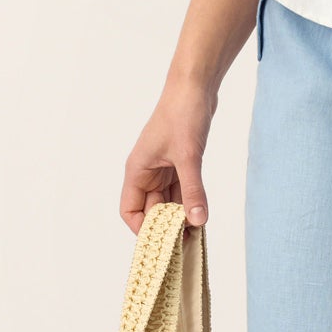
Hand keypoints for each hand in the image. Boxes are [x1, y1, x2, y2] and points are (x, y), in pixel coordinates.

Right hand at [120, 73, 216, 232]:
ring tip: (196, 235)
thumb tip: (197, 220)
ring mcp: (163, 168)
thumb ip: (193, 190)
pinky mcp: (179, 163)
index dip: (142, 230)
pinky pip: (181, 191)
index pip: (130, 211)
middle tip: (185, 245)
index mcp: (138, 170)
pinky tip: (201, 215)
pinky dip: (190, 203)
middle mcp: (147, 172)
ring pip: (168, 202)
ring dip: (180, 217)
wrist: (195, 87)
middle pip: (151, 210)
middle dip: (166, 227)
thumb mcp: (188, 156)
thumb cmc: (183, 114)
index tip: (162, 243)